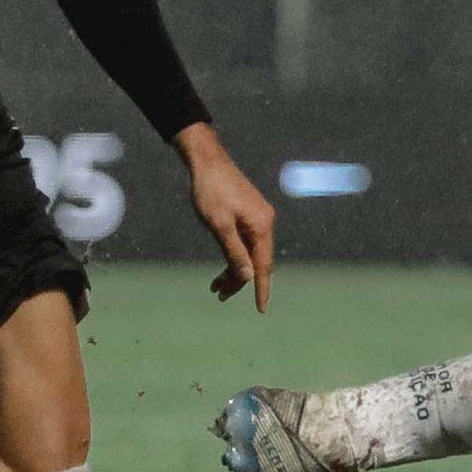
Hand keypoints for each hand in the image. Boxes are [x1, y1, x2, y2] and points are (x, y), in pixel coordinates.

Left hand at [176, 124, 275, 309]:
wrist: (207, 161)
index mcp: (261, 226)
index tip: (261, 309)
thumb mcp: (219, 225)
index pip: (263, 265)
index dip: (261, 289)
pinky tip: (221, 264)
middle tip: (218, 295)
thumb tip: (248, 277)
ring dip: (233, 269)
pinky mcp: (248, 214)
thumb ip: (234, 252)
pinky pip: (244, 242)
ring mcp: (257, 218)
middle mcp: (264, 223)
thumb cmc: (210, 191)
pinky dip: (233, 255)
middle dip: (238, 280)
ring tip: (214, 286)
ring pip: (248, 252)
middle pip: (255, 261)